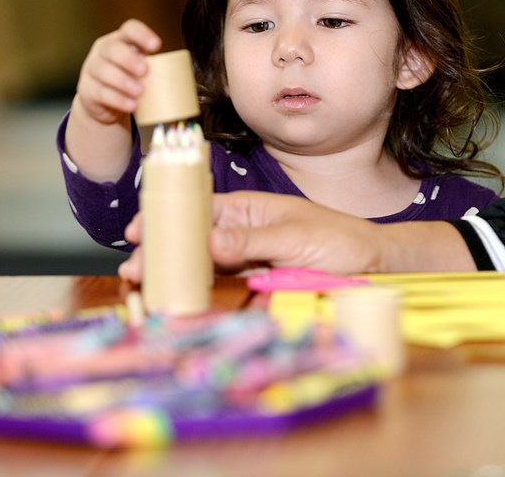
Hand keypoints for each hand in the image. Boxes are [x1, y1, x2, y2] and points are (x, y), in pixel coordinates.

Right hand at [74, 19, 162, 125]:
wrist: (104, 102)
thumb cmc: (130, 80)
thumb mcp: (141, 69)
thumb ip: (156, 67)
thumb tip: (186, 76)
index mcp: (121, 40)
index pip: (129, 29)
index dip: (142, 35)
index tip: (156, 46)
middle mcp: (104, 51)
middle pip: (113, 49)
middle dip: (129, 59)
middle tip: (145, 71)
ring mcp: (92, 70)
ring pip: (103, 71)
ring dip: (123, 81)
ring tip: (140, 91)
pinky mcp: (87, 90)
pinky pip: (100, 93)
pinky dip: (117, 99)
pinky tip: (131, 105)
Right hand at [117, 191, 476, 281]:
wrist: (369, 263)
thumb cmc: (336, 239)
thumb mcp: (293, 237)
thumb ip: (249, 241)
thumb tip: (207, 242)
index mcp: (245, 208)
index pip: (196, 208)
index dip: (165, 218)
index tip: (137, 231)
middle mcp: (239, 229)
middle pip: (191, 237)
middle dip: (160, 250)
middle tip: (134, 270)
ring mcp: (244, 256)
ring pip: (199, 261)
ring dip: (172, 271)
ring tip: (144, 286)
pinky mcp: (252, 280)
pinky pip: (218, 282)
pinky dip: (196, 289)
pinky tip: (177, 296)